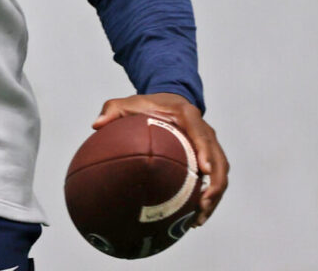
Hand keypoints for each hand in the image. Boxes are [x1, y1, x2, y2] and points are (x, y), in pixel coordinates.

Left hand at [92, 92, 227, 226]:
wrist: (167, 101)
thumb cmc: (148, 105)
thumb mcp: (129, 103)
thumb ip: (113, 110)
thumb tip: (96, 125)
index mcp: (188, 116)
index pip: (202, 134)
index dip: (206, 152)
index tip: (204, 170)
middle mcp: (205, 130)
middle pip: (219, 160)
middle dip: (215, 184)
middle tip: (202, 204)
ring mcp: (211, 145)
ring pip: (221, 173)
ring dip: (214, 196)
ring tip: (198, 218)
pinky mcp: (211, 157)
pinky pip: (216, 179)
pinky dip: (210, 197)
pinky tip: (195, 216)